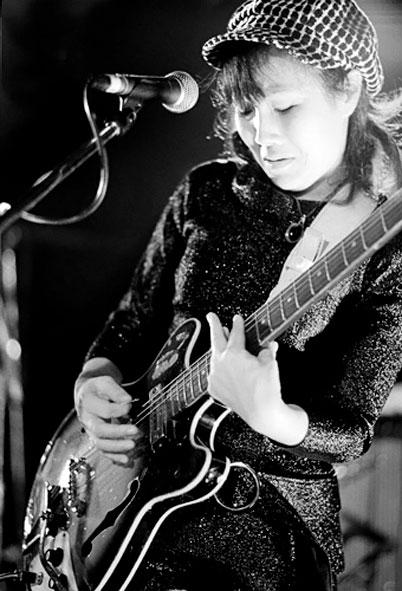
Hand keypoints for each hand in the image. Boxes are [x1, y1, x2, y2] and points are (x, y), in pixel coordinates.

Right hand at [74, 357, 140, 463]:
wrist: (86, 393)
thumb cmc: (97, 388)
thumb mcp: (105, 382)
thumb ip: (116, 391)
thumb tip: (127, 400)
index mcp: (88, 403)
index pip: (104, 410)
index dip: (118, 410)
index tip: (129, 406)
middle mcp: (87, 419)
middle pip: (100, 430)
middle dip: (118, 433)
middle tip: (134, 431)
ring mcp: (90, 430)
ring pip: (100, 444)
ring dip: (117, 447)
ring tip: (132, 445)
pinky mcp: (95, 438)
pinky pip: (103, 451)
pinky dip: (114, 457)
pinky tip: (126, 459)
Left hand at [206, 313, 307, 445]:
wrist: (262, 413)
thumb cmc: (267, 388)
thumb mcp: (270, 364)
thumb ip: (267, 351)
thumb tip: (269, 345)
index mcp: (233, 354)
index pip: (236, 334)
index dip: (237, 324)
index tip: (237, 318)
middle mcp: (220, 363)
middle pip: (216, 339)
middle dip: (215, 326)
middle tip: (211, 317)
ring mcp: (214, 377)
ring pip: (214, 358)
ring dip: (219, 349)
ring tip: (222, 341)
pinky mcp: (213, 389)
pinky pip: (214, 374)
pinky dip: (219, 368)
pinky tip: (223, 366)